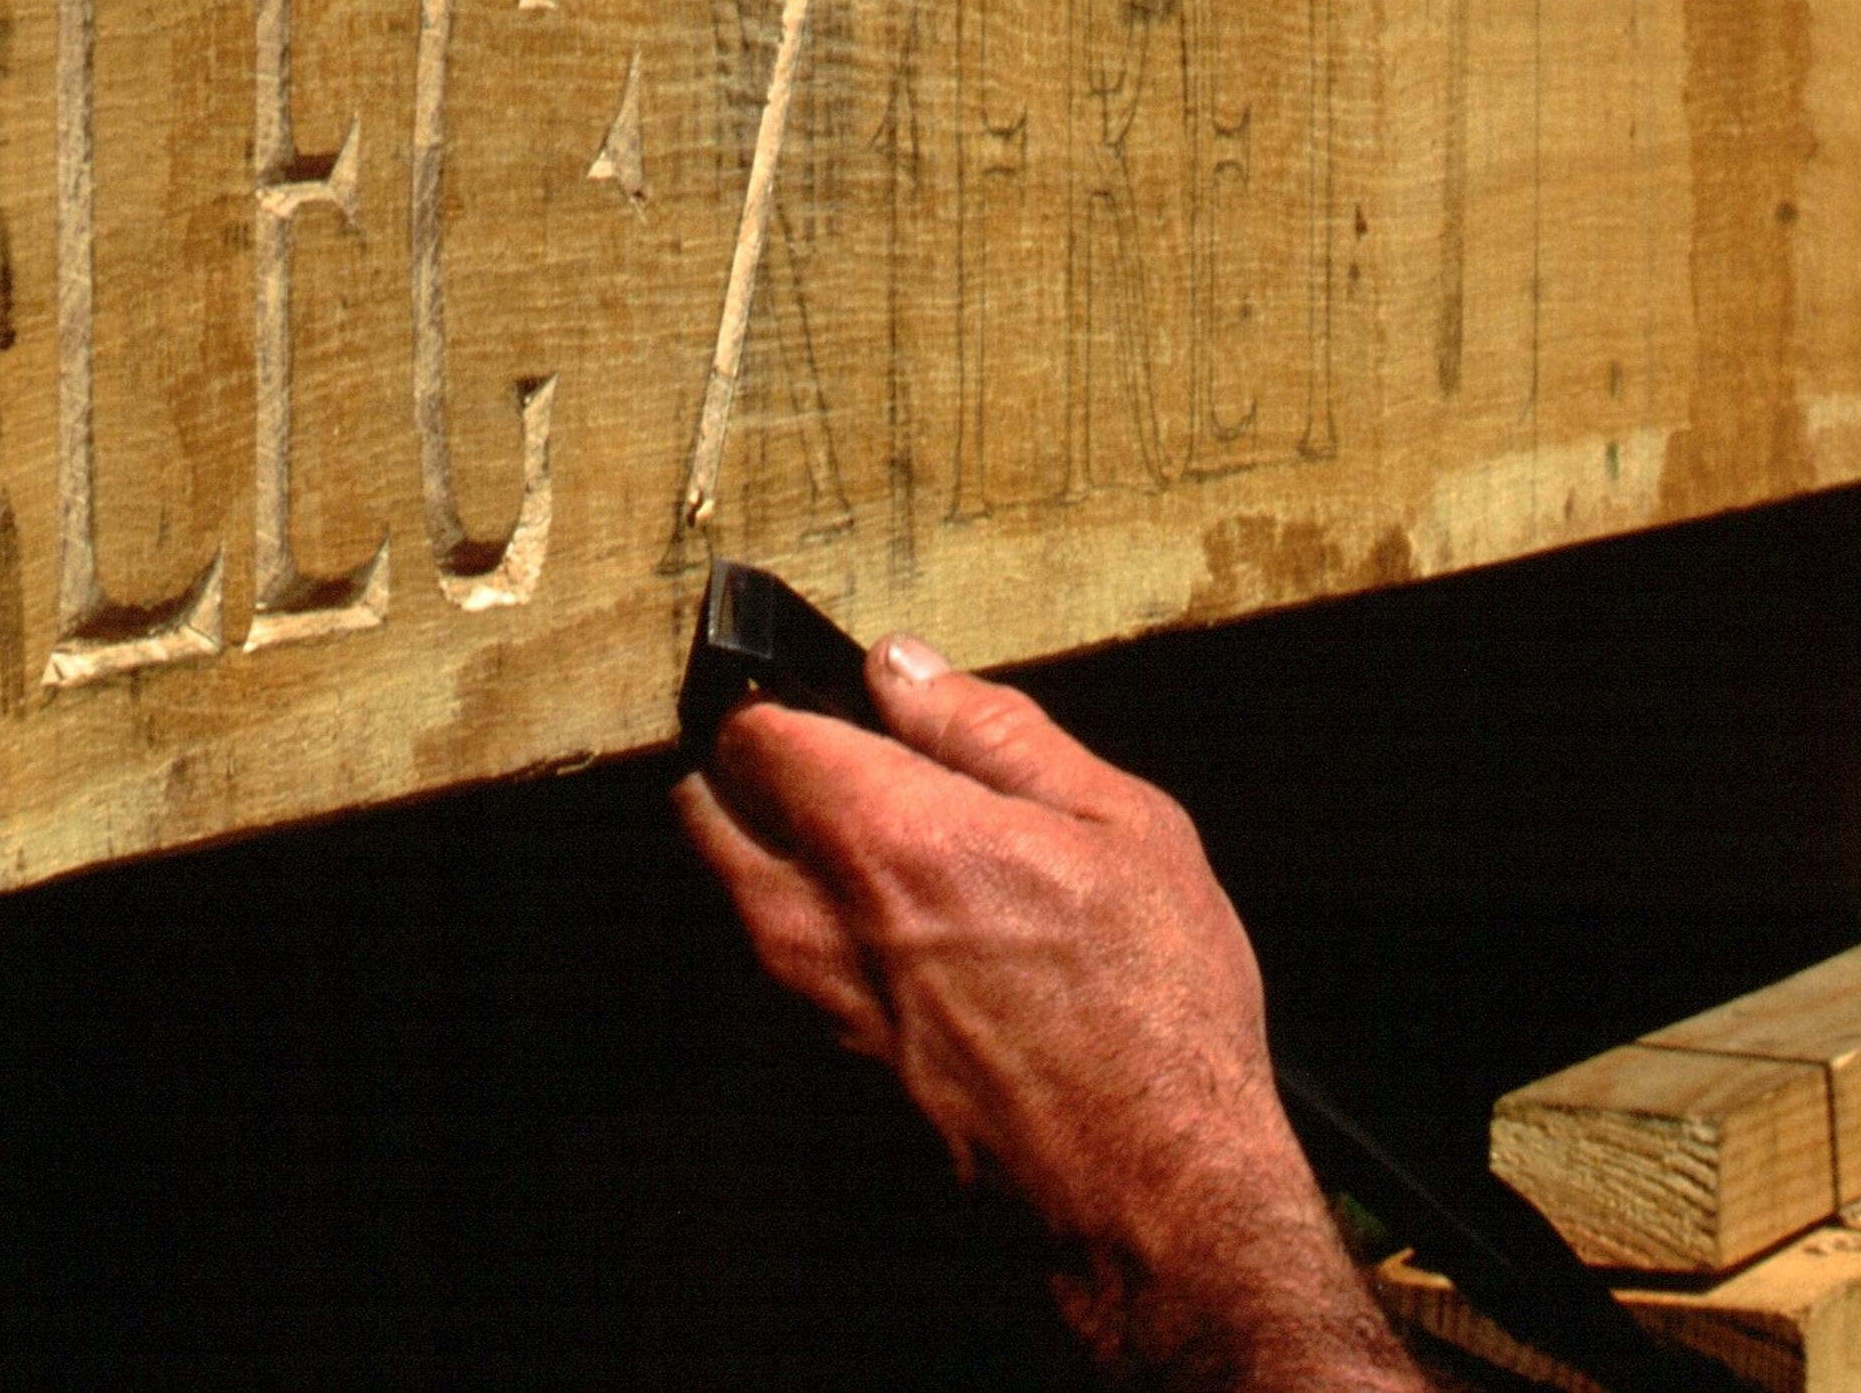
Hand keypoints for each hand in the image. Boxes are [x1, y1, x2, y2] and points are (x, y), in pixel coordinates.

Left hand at [674, 636, 1417, 1388]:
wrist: (1148, 1193)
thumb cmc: (1155, 1013)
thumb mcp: (1121, 825)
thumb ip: (994, 731)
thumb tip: (905, 668)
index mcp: (885, 836)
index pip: (751, 729)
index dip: (789, 698)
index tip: (837, 701)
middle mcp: (813, 920)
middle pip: (704, 806)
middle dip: (750, 769)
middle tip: (838, 767)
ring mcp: (806, 1007)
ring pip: (731, 892)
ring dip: (773, 853)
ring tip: (884, 858)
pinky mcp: (820, 1072)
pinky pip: (773, 970)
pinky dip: (807, 936)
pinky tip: (905, 946)